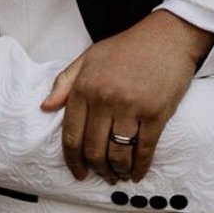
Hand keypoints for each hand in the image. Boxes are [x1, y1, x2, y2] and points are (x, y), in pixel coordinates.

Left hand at [41, 11, 213, 182]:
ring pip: (118, 154)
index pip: (71, 135)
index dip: (73, 160)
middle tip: (102, 175)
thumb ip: (64, 82)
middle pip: (94, 149)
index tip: (78, 172)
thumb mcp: (89, 57)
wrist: (168, 36)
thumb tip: (45, 107)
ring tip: (119, 175)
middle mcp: (104, 99)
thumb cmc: (127, 47)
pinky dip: (140, 167)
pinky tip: (137, 173)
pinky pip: (144, 149)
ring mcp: (131, 107)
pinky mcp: (156, 113)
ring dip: (118, 171)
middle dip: (97, 169)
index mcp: (85, 87)